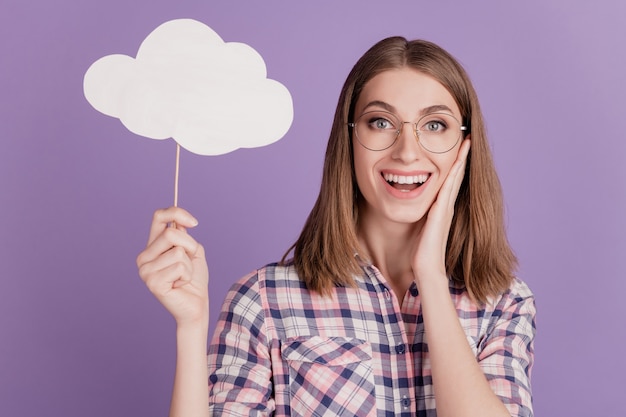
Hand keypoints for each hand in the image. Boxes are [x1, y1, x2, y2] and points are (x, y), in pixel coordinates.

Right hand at [136, 207, 208, 326]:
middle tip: (189, 263)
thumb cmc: (194, 280)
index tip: (194, 223)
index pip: (159, 217)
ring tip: (183, 278)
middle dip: (189, 246)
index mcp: (152, 247)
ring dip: (189, 265)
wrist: (196, 305)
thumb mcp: (193, 252)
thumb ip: (184, 236)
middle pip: (170, 233)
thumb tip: (179, 222)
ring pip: (178, 252)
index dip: (177, 212)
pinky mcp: (153, 283)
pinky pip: (180, 267)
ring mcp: (145, 271)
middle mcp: (144, 257)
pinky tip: (180, 285)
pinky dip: (187, 276)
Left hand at [412, 139, 470, 285]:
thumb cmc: (421, 252)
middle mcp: (447, 206)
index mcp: (442, 208)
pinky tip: (456, 161)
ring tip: (465, 142)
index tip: (458, 146)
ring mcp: (446, 208)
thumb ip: (421, 216)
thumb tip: (410, 204)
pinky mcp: (441, 212)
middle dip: (461, 156)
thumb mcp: (420, 227)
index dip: (454, 163)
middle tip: (466, 136)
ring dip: (460, 159)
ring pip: (455, 178)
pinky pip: (448, 188)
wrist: (427, 268)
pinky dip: (453, 174)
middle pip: (456, 175)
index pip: (449, 180)